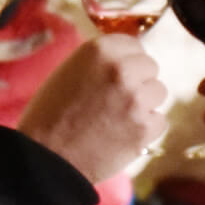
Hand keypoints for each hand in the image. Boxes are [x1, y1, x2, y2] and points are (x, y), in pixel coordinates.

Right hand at [17, 34, 166, 182]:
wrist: (45, 160)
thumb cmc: (49, 117)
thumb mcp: (68, 73)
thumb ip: (99, 63)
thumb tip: (127, 60)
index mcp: (99, 50)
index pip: (133, 44)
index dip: (126, 61)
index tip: (118, 75)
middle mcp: (121, 69)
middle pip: (150, 67)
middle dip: (138, 81)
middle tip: (117, 99)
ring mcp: (136, 99)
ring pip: (159, 93)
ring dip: (145, 104)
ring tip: (117, 118)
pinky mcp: (144, 127)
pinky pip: (159, 121)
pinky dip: (146, 129)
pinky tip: (122, 135)